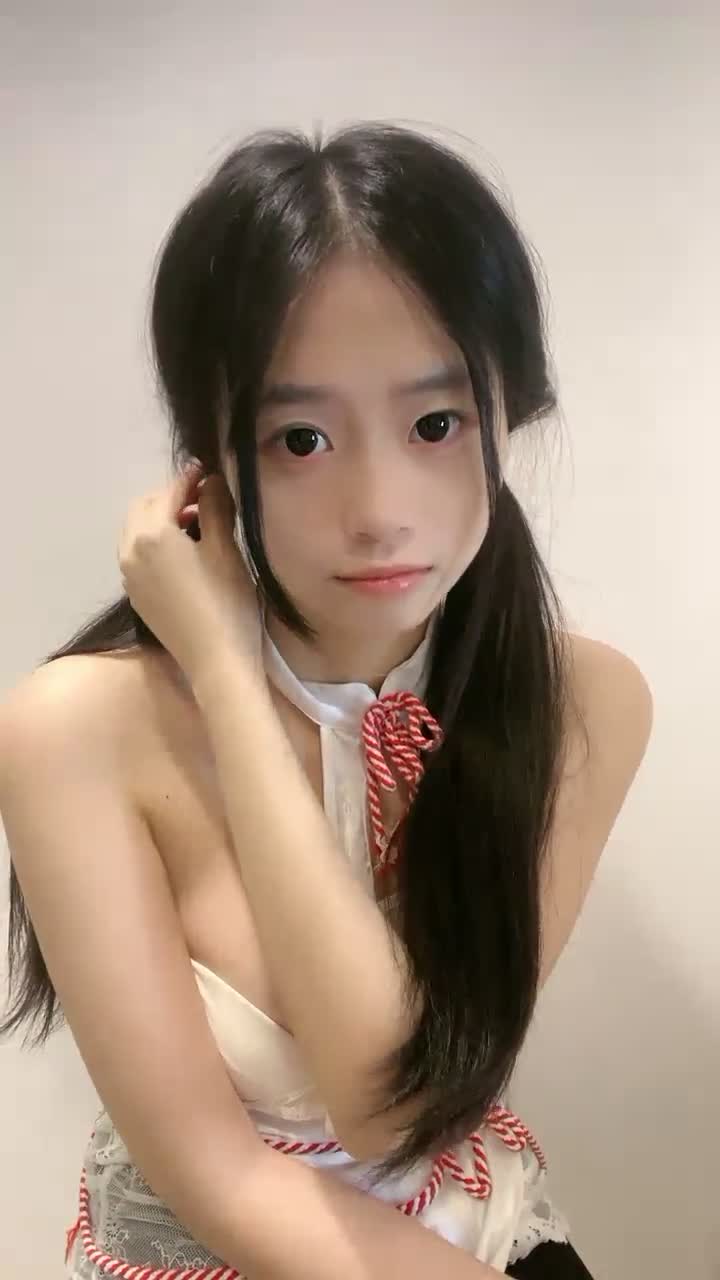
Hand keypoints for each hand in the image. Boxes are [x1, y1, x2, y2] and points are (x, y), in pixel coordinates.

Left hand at [117, 459, 263, 686]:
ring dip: (160, 521)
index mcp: (151, 534)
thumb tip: (210, 481)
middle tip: (203, 500)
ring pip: (136, 533)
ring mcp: (129, 576)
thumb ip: (214, 508)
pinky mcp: (136, 596)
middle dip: (169, 498)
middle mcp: (130, 551)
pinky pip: (138, 557)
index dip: (190, 479)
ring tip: (194, 526)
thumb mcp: (224, 549)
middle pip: (143, 509)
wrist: (215, 660)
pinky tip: (182, 555)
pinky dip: (154, 545)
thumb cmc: (226, 601)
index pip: (169, 493)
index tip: (208, 471)